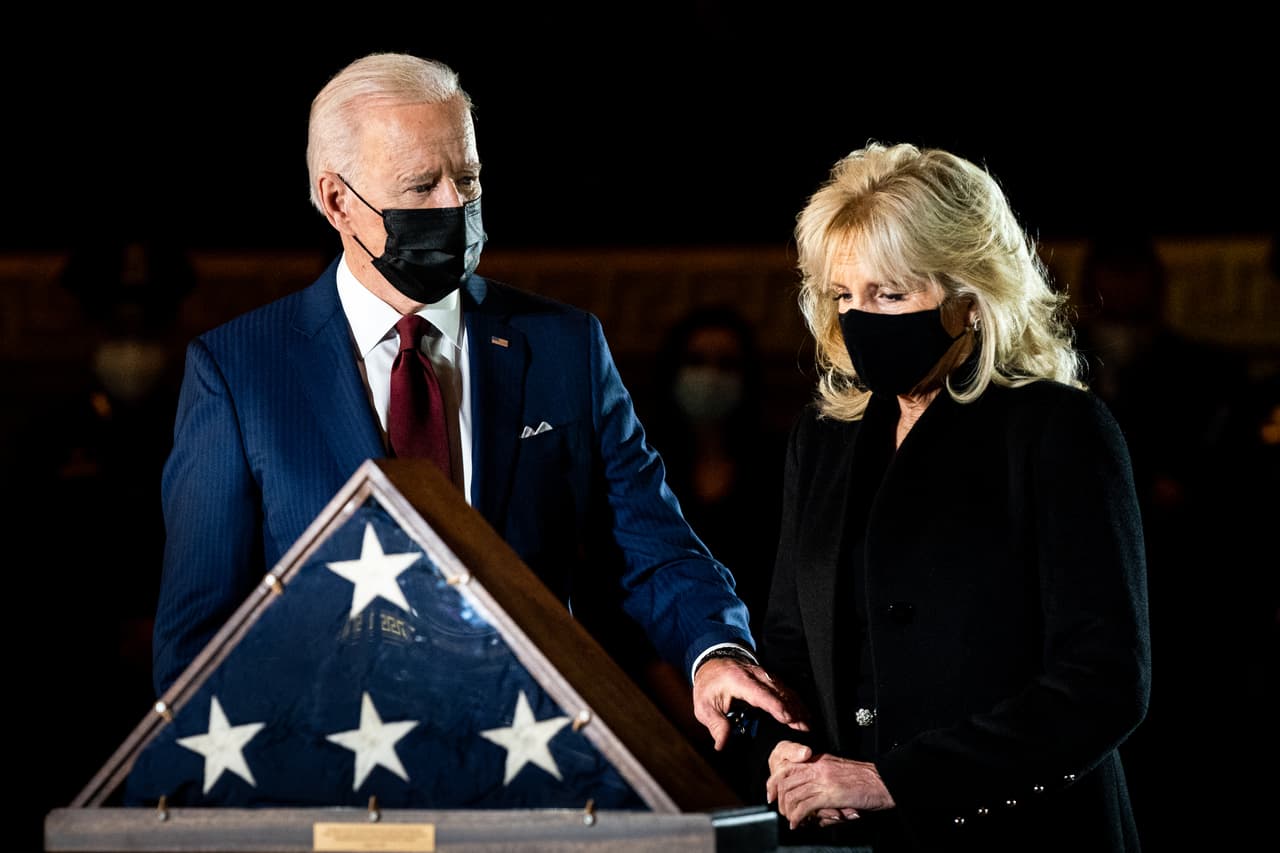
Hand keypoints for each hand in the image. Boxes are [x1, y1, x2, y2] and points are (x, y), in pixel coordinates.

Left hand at [691, 657, 808, 750]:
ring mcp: (764, 674)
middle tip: (805, 728)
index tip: (788, 718)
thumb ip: (715, 725)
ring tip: (808, 724)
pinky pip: (785, 688)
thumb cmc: (708, 688)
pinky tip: (804, 713)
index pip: (760, 693)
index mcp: (738, 681)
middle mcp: (755, 675)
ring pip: (785, 689)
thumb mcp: (704, 707)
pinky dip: (795, 701)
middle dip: (793, 710)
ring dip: (798, 706)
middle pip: (778, 692)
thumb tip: (721, 745)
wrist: (712, 664)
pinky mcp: (769, 678)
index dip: (775, 706)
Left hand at [766, 740, 894, 828]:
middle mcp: (818, 767)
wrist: (884, 781)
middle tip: (781, 812)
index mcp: (819, 760)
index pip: (787, 766)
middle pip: (784, 780)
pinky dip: (797, 818)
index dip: (774, 781)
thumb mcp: (839, 773)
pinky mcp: (830, 793)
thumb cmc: (866, 781)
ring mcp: (823, 779)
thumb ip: (822, 780)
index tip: (771, 795)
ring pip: (792, 794)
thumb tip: (810, 798)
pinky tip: (798, 824)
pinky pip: (804, 806)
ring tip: (792, 820)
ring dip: (788, 811)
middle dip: (778, 799)